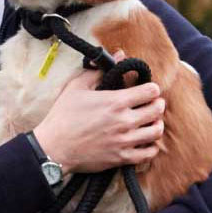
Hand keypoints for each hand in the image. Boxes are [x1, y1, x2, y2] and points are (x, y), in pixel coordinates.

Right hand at [32, 50, 166, 173]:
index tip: (146, 90)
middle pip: (157, 110)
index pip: (151, 91)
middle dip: (157, 104)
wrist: (54, 147)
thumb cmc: (63, 115)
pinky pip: (149, 153)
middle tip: (151, 104)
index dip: (151, 88)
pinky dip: (151, 146)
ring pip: (156, 131)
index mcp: (115, 101)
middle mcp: (124, 121)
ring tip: (150, 122)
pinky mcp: (122, 157)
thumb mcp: (76, 87)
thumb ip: (99, 70)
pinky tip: (144, 140)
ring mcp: (124, 141)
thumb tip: (119, 54)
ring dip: (156, 124)